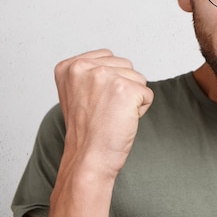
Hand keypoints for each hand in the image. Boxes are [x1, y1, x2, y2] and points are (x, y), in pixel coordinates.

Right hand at [54, 49, 153, 177]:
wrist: (88, 158)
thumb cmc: (87, 132)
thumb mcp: (78, 93)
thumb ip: (93, 73)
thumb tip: (118, 64)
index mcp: (69, 66)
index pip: (109, 57)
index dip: (110, 82)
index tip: (94, 102)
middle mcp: (83, 67)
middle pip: (126, 66)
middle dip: (122, 88)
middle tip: (104, 111)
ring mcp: (104, 76)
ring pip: (138, 79)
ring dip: (132, 99)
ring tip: (112, 115)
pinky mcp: (125, 89)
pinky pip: (147, 94)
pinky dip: (140, 110)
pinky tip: (121, 120)